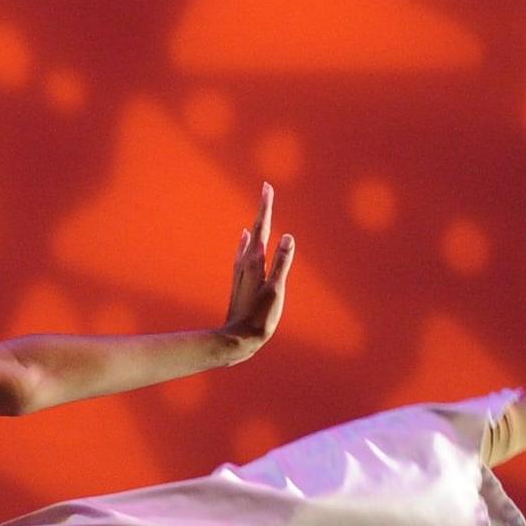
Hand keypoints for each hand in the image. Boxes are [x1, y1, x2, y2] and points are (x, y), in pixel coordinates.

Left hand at [218, 185, 292, 353]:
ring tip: (260, 212)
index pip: (262, 228)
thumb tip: (288, 236)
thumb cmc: (259, 317)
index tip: (267, 187)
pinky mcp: (241, 281)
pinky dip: (246, 242)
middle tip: (266, 190)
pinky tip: (245, 241)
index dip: (265, 207)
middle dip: (263, 210)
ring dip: (256, 224)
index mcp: (254, 262)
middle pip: (255, 230)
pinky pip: (244, 253)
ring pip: (249, 241)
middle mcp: (245, 263)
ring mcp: (241, 272)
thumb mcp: (275, 289)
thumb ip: (282, 262)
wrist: (237, 338)